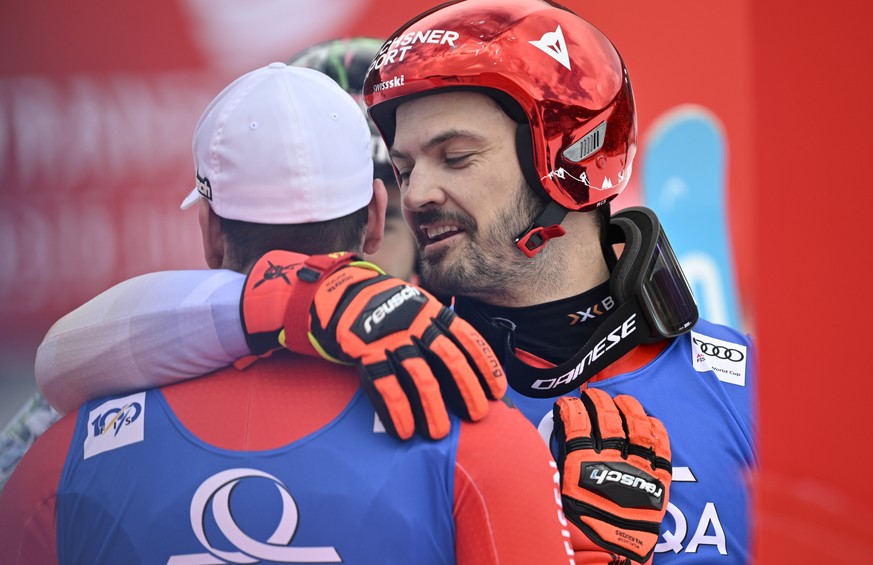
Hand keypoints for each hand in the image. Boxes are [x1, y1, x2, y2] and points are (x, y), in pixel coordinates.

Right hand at [241, 250, 506, 439]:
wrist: (339, 292)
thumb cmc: (385, 305)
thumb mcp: (416, 304)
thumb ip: (439, 325)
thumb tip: (468, 356)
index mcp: (432, 312)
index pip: (467, 339)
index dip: (485, 366)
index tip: (499, 391)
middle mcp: (415, 323)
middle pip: (449, 358)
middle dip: (468, 389)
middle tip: (478, 415)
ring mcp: (390, 337)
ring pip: (420, 377)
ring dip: (433, 408)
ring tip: (439, 433)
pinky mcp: (366, 351)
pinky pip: (385, 386)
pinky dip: (397, 410)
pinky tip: (404, 430)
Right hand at [553, 389, 670, 562]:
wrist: (610, 557)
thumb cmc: (579, 529)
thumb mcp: (555, 495)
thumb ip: (554, 465)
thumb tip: (551, 439)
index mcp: (582, 466)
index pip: (576, 423)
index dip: (571, 407)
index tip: (567, 403)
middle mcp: (611, 463)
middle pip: (608, 420)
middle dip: (599, 401)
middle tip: (593, 395)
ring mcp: (638, 471)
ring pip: (637, 428)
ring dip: (630, 409)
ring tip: (623, 399)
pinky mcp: (658, 483)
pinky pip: (662, 450)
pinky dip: (658, 431)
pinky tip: (651, 419)